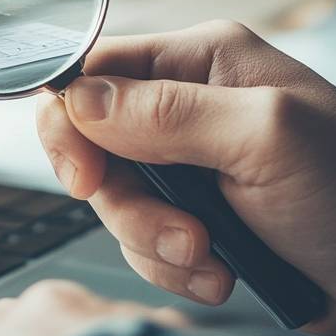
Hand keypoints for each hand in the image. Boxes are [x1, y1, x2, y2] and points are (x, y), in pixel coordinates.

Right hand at [36, 20, 335, 330]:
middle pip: (93, 146)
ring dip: (154, 242)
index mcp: (199, 61)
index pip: (92, 72)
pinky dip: (171, 268)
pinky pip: (138, 241)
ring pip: (112, 202)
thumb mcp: (265, 139)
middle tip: (180, 232)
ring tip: (212, 257)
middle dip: (126, 202)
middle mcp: (185, 105)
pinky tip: (221, 273)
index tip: (84, 178)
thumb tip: (78, 100)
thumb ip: (168, 113)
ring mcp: (186, 164)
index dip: (71, 124)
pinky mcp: (191, 215)